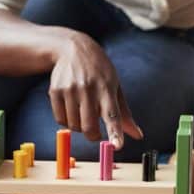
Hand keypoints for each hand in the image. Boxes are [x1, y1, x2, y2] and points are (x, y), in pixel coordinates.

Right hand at [49, 33, 143, 147]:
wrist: (73, 49)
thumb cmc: (99, 71)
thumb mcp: (115, 86)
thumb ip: (125, 114)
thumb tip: (138, 136)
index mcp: (107, 88)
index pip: (112, 114)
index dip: (115, 131)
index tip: (117, 145)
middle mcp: (88, 88)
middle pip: (89, 127)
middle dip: (93, 135)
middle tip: (95, 132)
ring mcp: (70, 89)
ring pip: (74, 126)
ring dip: (79, 126)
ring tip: (82, 110)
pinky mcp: (55, 91)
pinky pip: (61, 120)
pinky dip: (67, 120)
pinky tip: (71, 107)